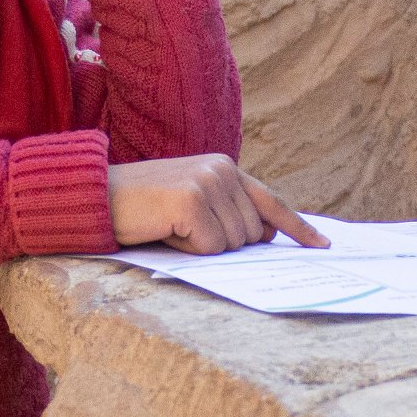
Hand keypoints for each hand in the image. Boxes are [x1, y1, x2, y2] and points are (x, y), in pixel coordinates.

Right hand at [108, 154, 329, 254]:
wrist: (95, 197)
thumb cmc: (141, 207)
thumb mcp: (190, 202)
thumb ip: (227, 211)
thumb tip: (266, 236)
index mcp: (224, 166)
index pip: (270, 201)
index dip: (297, 227)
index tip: (321, 245)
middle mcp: (221, 169)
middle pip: (252, 233)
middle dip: (222, 243)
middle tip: (181, 228)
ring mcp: (207, 183)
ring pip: (233, 244)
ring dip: (202, 247)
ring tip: (169, 226)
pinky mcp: (191, 202)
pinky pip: (211, 248)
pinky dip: (188, 250)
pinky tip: (165, 230)